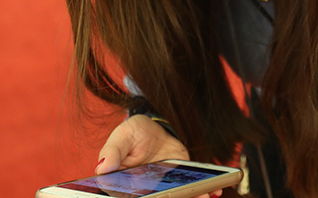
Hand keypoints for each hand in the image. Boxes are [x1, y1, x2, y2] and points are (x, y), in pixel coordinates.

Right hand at [95, 116, 222, 197]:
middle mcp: (146, 191)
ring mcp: (166, 187)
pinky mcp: (181, 181)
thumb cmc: (134, 134)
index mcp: (126, 186)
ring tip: (203, 196)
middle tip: (185, 196)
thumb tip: (102, 168)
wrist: (156, 128)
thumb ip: (112, 151)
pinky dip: (204, 191)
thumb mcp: (122, 136)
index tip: (159, 197)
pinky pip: (192, 190)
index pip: (132, 197)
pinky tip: (214, 189)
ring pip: (177, 197)